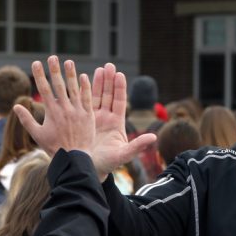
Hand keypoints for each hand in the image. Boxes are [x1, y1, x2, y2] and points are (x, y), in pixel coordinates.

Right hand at [14, 56, 93, 157]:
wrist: (73, 158)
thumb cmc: (54, 147)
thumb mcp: (37, 134)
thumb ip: (26, 119)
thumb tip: (16, 106)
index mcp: (51, 112)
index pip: (44, 89)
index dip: (40, 75)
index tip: (36, 63)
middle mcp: (64, 109)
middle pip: (59, 85)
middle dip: (55, 70)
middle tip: (52, 57)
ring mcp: (77, 111)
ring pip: (74, 89)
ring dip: (71, 74)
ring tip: (69, 61)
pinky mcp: (88, 115)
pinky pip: (88, 98)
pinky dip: (86, 87)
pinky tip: (84, 76)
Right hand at [90, 63, 156, 180]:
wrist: (89, 170)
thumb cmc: (107, 165)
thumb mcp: (123, 155)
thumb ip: (137, 146)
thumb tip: (154, 137)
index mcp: (117, 124)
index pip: (120, 101)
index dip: (120, 88)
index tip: (120, 74)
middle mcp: (107, 118)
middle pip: (109, 95)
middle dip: (109, 80)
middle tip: (109, 65)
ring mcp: (95, 119)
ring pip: (97, 97)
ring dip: (99, 83)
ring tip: (100, 68)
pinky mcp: (84, 121)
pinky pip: (85, 104)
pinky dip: (84, 92)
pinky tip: (82, 81)